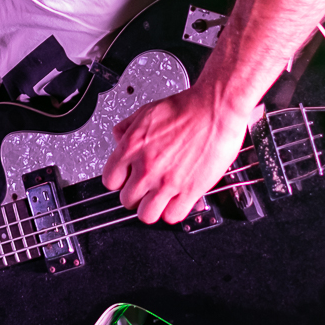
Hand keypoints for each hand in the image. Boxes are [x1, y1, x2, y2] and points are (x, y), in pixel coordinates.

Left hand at [101, 87, 248, 224]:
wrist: (215, 109)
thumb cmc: (186, 108)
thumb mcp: (146, 111)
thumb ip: (127, 127)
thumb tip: (118, 138)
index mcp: (132, 147)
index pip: (110, 180)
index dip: (120, 181)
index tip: (127, 180)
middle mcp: (146, 167)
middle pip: (126, 200)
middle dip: (136, 195)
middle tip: (146, 188)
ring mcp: (167, 182)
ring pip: (146, 215)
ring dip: (152, 209)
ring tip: (159, 199)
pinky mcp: (189, 190)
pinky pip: (172, 216)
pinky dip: (173, 212)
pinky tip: (177, 200)